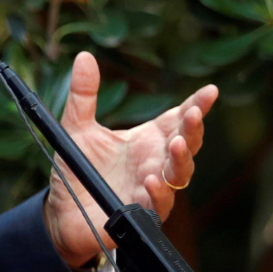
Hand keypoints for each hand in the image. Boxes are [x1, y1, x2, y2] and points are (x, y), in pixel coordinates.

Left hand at [42, 51, 218, 268]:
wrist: (62, 212)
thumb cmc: (77, 170)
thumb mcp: (77, 128)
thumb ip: (84, 95)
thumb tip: (84, 57)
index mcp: (147, 140)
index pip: (178, 120)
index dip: (196, 106)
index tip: (211, 91)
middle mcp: (155, 163)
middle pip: (187, 145)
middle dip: (193, 130)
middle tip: (194, 114)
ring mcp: (152, 190)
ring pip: (179, 175)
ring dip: (181, 160)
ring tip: (177, 145)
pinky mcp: (140, 214)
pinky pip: (157, 205)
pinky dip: (158, 193)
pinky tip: (152, 181)